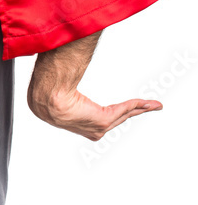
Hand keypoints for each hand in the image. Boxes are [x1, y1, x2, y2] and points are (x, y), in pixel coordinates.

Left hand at [27, 88, 162, 140]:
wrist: (48, 100)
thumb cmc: (50, 94)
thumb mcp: (65, 93)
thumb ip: (71, 88)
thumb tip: (62, 74)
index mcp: (84, 124)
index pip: (108, 116)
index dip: (123, 110)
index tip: (133, 106)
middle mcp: (93, 130)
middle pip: (120, 116)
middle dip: (137, 109)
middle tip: (155, 105)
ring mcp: (99, 128)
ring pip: (124, 113)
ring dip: (141, 107)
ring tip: (156, 104)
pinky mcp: (103, 121)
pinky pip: (124, 110)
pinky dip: (136, 105)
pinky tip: (149, 103)